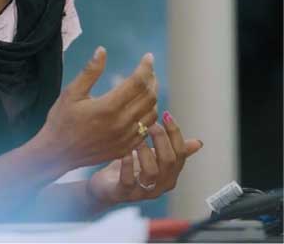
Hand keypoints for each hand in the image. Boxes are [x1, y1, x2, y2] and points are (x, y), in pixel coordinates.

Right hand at [40, 47, 158, 170]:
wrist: (58, 152)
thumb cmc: (62, 119)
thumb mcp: (71, 92)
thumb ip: (90, 71)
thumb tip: (102, 50)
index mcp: (107, 107)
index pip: (137, 82)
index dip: (145, 67)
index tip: (148, 57)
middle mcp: (121, 124)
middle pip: (148, 97)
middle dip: (152, 79)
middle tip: (149, 69)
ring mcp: (125, 138)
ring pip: (151, 113)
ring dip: (152, 97)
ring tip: (147, 85)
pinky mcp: (126, 147)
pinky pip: (146, 129)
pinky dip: (149, 114)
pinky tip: (142, 106)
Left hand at [87, 111, 202, 206]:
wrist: (107, 188)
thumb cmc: (132, 169)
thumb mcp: (154, 157)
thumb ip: (173, 150)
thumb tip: (199, 143)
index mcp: (170, 174)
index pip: (180, 153)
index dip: (175, 133)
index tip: (166, 114)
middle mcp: (160, 184)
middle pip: (169, 160)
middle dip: (161, 138)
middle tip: (149, 123)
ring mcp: (143, 190)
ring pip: (152, 171)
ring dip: (145, 150)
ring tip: (136, 138)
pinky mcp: (123, 192)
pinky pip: (128, 180)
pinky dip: (126, 164)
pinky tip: (123, 151)